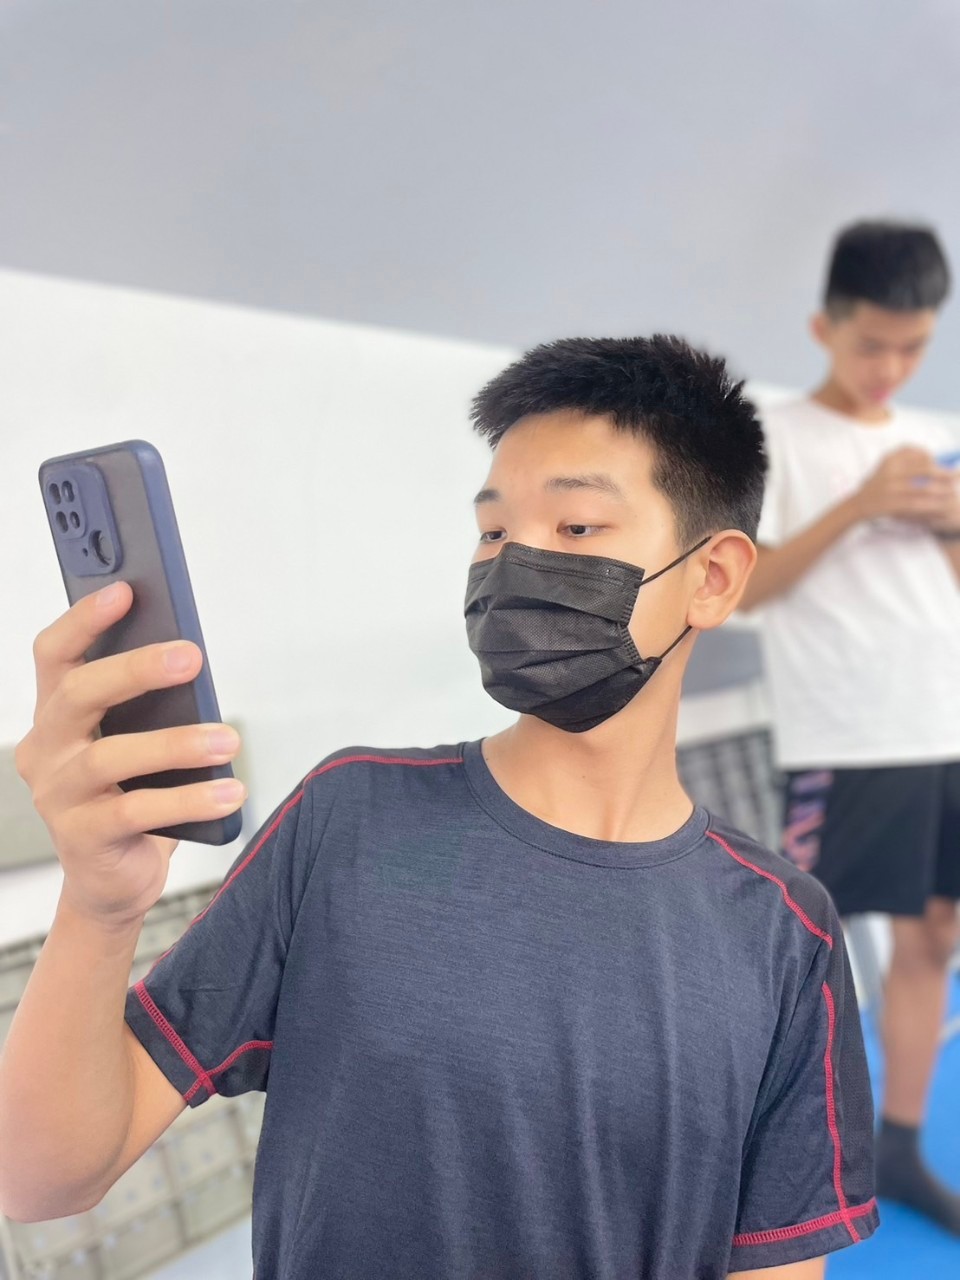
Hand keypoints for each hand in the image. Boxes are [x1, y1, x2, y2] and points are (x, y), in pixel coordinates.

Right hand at [15, 584, 245, 928]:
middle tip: (192, 656)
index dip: (84, 619)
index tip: (125, 590)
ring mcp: (58, 795)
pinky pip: (136, 811)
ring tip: (228, 740)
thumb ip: (149, 702)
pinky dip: (189, 799)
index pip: (54, 654)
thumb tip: (189, 657)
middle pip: (80, 693)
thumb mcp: (136, 739)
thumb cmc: (130, 793)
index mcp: (56, 713)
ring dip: (177, 743)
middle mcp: (46, 749)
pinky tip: (228, 792)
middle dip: (137, 668)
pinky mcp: (82, 836)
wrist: (114, 878)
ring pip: (112, 755)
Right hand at [850, 447, 958, 526]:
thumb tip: (935, 459)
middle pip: (926, 469)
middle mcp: (891, 471)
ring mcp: (891, 488)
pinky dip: (932, 506)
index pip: (918, 453)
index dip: (934, 459)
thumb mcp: (886, 466)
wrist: (857, 504)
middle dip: (945, 473)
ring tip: (953, 493)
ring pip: (925, 489)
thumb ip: (907, 459)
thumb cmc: (877, 485)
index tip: (942, 464)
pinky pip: (918, 504)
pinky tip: (941, 507)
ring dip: (942, 491)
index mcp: (890, 459)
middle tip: (957, 476)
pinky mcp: (892, 503)